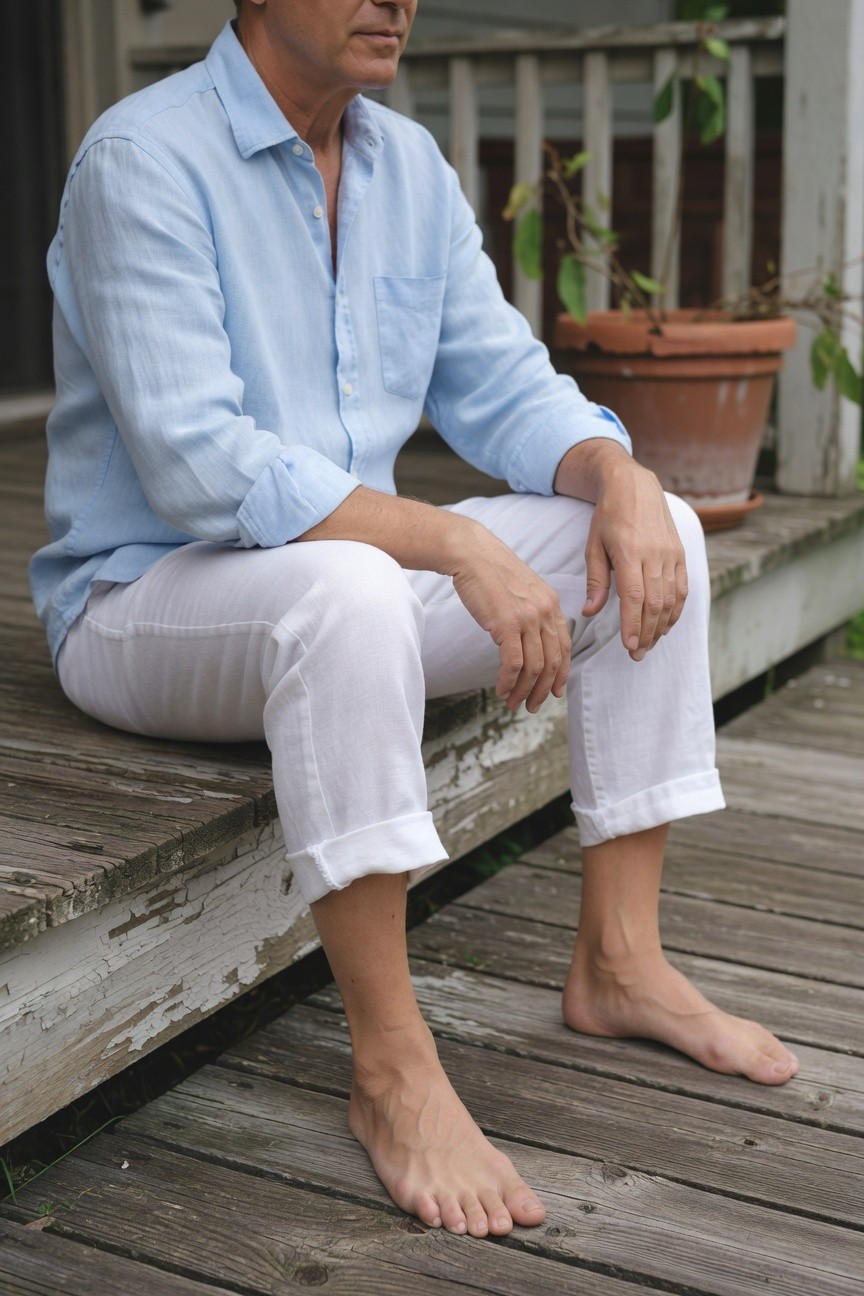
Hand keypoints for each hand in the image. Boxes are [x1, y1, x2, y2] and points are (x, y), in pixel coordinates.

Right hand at [450, 526, 570, 712]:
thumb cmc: (490, 571)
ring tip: (514, 703)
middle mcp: (544, 612)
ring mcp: (526, 618)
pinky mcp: (506, 624)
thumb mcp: (523, 589)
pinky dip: (508, 682)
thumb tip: (530, 639)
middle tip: (532, 706)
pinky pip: (513, 664)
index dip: (561, 673)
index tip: (554, 691)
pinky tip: (501, 690)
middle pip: (552, 662)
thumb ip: (532, 612)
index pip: (564, 646)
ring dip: (523, 691)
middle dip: (542, 690)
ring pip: (534, 667)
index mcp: (551, 604)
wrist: (471, 553)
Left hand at [581, 460, 687, 660]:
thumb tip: (590, 612)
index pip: (634, 596)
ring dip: (661, 626)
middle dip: (646, 633)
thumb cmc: (608, 516)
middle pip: (655, 603)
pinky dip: (676, 610)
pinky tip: (666, 625)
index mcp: (629, 551)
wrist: (635, 485)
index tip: (629, 647)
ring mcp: (671, 553)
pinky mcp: (680, 553)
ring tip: (649, 645)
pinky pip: (682, 588)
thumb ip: (596, 580)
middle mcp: (655, 554)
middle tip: (636, 655)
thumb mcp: (594, 545)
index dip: (633, 624)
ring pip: (671, 598)